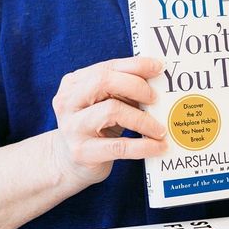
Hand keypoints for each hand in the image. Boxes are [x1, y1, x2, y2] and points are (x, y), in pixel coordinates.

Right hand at [51, 56, 167, 188]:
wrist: (68, 163)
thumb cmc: (94, 127)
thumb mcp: (104, 103)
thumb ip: (123, 89)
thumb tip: (156, 79)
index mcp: (74, 83)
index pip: (107, 67)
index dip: (135, 65)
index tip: (158, 67)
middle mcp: (68, 101)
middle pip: (103, 82)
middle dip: (136, 86)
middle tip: (155, 98)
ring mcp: (72, 127)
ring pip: (112, 111)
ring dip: (143, 119)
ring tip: (160, 129)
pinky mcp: (82, 152)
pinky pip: (119, 146)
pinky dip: (143, 146)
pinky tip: (159, 147)